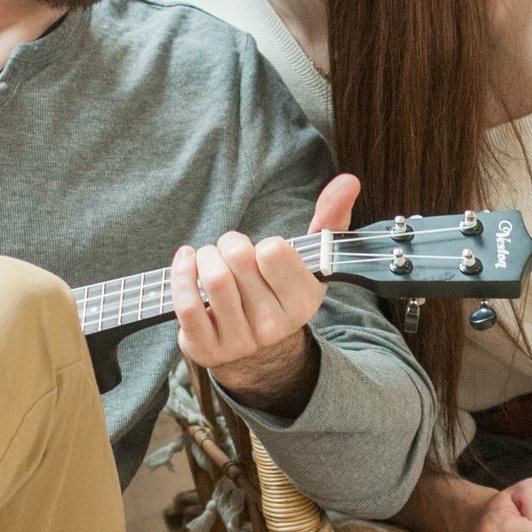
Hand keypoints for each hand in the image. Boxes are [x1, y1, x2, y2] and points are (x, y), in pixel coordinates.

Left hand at [172, 173, 360, 414]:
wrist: (258, 351)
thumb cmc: (279, 291)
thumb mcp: (310, 260)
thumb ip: (331, 218)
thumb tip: (349, 181)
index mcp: (302, 302)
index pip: (273, 251)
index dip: (263, 245)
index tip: (262, 254)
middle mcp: (274, 327)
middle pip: (238, 259)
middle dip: (229, 243)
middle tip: (230, 251)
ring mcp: (240, 342)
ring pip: (213, 278)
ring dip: (204, 255)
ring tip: (208, 257)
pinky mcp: (207, 349)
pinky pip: (186, 304)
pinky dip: (181, 273)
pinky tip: (187, 262)